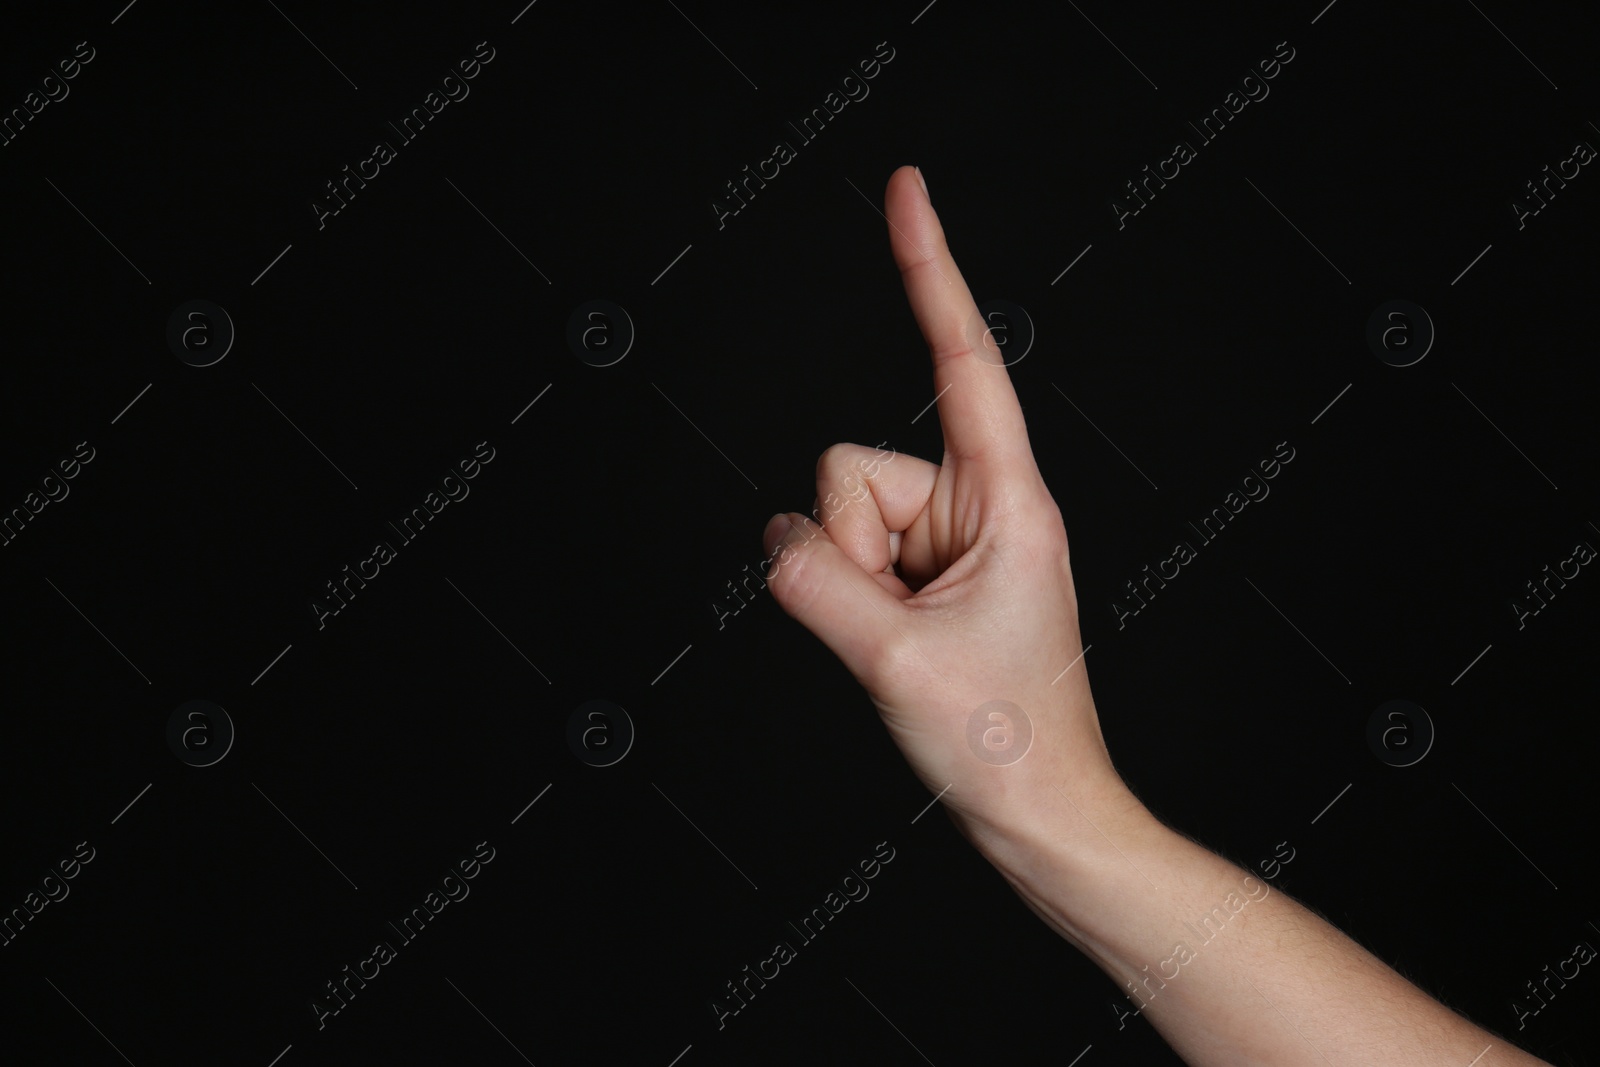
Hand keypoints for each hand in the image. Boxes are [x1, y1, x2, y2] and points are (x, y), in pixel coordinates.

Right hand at [762, 165, 1128, 837]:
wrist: (1038, 813)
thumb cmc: (1009, 743)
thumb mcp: (896, 660)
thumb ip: (812, 581)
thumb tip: (774, 543)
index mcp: (1008, 500)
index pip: (959, 358)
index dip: (929, 268)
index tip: (907, 190)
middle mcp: (979, 505)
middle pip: (853, 468)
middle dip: (849, 547)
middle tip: (898, 624)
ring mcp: (948, 542)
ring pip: (838, 516)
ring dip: (849, 584)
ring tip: (906, 645)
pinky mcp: (923, 575)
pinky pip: (842, 554)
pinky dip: (849, 599)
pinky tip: (898, 647)